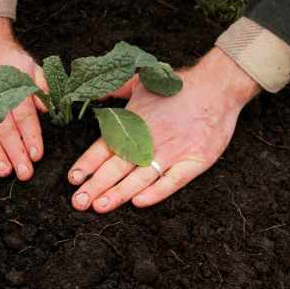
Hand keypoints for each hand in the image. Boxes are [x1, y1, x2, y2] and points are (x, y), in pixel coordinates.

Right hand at [0, 17, 46, 180]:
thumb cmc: (12, 61)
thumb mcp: (33, 68)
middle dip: (15, 153)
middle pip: (6, 129)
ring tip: (3, 171)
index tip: (37, 155)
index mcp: (15, 87)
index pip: (25, 117)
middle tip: (24, 173)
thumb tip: (50, 109)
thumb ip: (43, 88)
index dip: (31, 137)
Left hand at [67, 48, 260, 211]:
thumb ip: (114, 91)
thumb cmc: (178, 86)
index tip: (73, 179)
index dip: (87, 164)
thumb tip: (92, 94)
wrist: (216, 86)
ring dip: (118, 193)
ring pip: (140, 177)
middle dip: (95, 186)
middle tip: (79, 202)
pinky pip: (173, 181)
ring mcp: (172, 152)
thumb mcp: (140, 82)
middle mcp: (149, 139)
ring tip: (100, 206)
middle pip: (117, 166)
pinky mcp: (194, 161)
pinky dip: (156, 192)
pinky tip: (140, 202)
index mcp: (133, 123)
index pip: (104, 147)